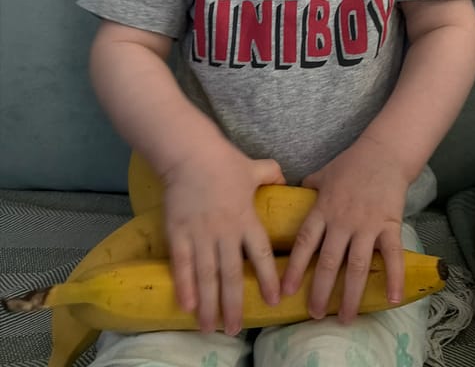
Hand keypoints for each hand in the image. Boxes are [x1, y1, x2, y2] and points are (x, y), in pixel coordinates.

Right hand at [162, 143, 284, 335]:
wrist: (190, 153)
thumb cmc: (223, 161)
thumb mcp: (254, 167)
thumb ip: (271, 174)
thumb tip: (287, 179)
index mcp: (246, 218)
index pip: (261, 254)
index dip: (269, 278)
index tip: (275, 300)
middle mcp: (225, 231)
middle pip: (230, 275)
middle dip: (233, 305)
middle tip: (235, 330)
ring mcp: (200, 233)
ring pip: (206, 276)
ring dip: (208, 304)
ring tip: (210, 327)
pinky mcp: (178, 232)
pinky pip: (182, 264)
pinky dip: (184, 285)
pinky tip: (186, 305)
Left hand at [281, 136, 408, 322]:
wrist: (384, 152)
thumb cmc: (352, 163)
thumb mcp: (324, 174)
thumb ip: (309, 188)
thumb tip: (292, 193)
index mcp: (323, 209)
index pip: (305, 243)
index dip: (295, 268)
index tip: (286, 291)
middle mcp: (342, 220)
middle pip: (329, 261)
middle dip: (320, 291)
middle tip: (314, 314)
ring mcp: (367, 224)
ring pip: (357, 266)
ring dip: (350, 295)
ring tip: (344, 318)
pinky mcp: (389, 225)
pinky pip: (392, 255)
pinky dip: (394, 278)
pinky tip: (393, 299)